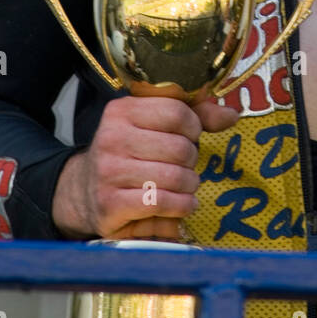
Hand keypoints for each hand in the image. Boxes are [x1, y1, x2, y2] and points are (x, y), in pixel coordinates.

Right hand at [52, 95, 237, 239]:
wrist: (83, 192)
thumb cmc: (129, 154)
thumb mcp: (153, 126)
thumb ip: (194, 116)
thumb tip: (232, 114)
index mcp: (122, 110)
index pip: (177, 112)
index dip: (194, 127)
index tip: (190, 136)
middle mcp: (111, 137)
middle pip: (181, 148)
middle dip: (192, 161)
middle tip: (185, 167)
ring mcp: (108, 172)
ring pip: (175, 178)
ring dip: (190, 187)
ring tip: (185, 188)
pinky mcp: (110, 204)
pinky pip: (162, 203)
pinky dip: (180, 207)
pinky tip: (181, 205)